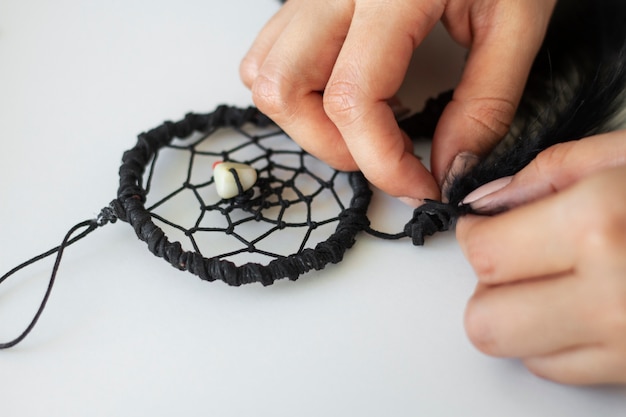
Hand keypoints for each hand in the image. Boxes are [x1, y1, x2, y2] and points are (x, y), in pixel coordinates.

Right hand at [241, 0, 555, 204]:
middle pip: (286, 91)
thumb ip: (486, 102)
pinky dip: (294, 94)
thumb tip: (450, 169)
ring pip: (265, 76)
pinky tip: (347, 96)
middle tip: (387, 157)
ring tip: (366, 126)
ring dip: (307, 124)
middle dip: (334, 148)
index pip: (353, 98)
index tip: (420, 186)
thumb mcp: (516, 21)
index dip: (384, 163)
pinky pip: (266, 56)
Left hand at [457, 130, 625, 384]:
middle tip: (514, 258)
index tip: (486, 226)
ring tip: (558, 281)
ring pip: (520, 353)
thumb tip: (484, 203)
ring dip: (520, 317)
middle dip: (489, 287)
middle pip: (487, 322)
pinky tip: (588, 306)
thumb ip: (544, 175)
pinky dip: (557, 342)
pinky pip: (563, 372)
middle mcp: (613, 297)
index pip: (484, 254)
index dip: (475, 236)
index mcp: (601, 226)